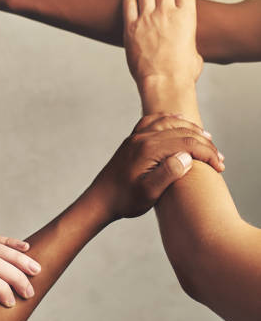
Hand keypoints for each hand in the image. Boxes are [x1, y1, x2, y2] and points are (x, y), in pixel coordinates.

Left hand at [92, 113, 224, 219]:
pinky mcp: (132, 140)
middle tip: (219, 158)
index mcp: (148, 148)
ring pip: (168, 123)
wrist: (100, 200)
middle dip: (204, 143)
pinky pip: (153, 121)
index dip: (208, 153)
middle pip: (181, 131)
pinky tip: (178, 122)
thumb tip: (187, 157)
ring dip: (189, 129)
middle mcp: (142, 138)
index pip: (187, 143)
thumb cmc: (125, 200)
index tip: (220, 167)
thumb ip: (168, 173)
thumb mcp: (148, 193)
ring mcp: (135, 137)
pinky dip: (169, 119)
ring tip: (206, 138)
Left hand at [123, 0, 202, 87]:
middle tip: (159, 1)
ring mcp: (147, 19)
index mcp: (187, 16)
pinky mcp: (131, 27)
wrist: (164, 83)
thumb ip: (188, 41)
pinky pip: (128, 2)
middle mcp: (167, 13)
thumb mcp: (195, 52)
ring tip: (145, 3)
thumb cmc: (182, 74)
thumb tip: (186, 46)